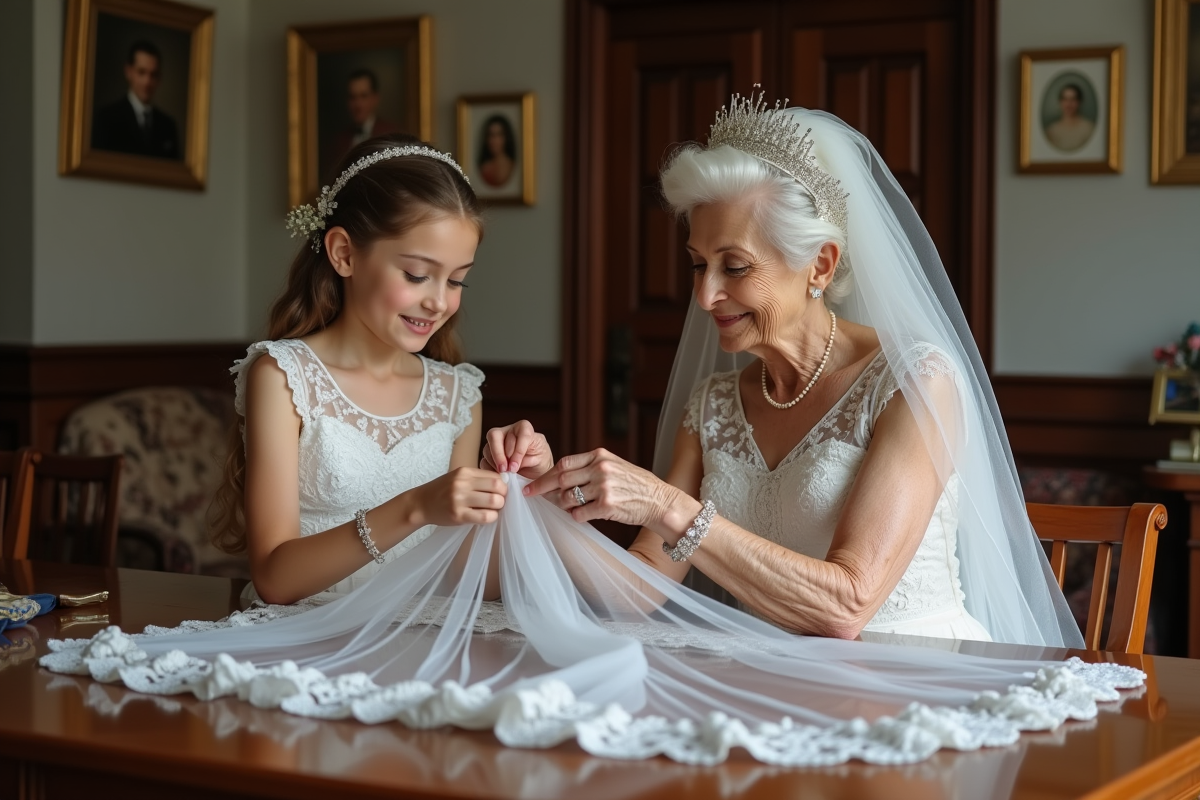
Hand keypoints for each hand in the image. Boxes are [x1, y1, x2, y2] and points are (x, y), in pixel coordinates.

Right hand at [411, 467, 506, 526]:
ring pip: (494, 502)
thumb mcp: (458, 478)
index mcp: (465, 472)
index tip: (500, 492)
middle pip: (497, 487)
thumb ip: (477, 479)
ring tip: (492, 509)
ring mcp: (460, 500)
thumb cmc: (442, 491)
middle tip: (499, 501)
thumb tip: (503, 484)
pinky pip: (485, 517)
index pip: (495, 476)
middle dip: (503, 496)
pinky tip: (486, 516)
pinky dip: (491, 517)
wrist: (421, 504)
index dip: (503, 485)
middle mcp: (462, 483)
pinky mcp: (458, 515)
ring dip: (498, 507)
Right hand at [481, 420, 554, 477]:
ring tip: (504, 474)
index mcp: (524, 428)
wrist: (535, 472)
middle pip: (496, 436)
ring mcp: (496, 443)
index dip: (518, 450)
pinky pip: (483, 460)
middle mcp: (508, 432)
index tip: (516, 466)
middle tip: (505, 470)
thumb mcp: (541, 460)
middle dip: (499, 455)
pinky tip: (497, 476)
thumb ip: (529, 459)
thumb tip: (512, 465)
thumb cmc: (540, 462)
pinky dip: (489, 469)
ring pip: (487, 448)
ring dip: (494, 463)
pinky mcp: (490, 455)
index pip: (520, 433)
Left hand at [522, 448, 690, 530]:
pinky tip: (582, 516)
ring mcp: (604, 487)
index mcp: (600, 455)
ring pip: (568, 498)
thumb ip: (591, 466)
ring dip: (563, 506)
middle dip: (541, 488)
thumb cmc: (637, 485)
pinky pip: (579, 514)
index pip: (564, 463)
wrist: (660, 501)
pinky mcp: (607, 506)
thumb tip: (562, 476)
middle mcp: (600, 468)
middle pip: (561, 478)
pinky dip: (575, 517)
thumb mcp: (615, 465)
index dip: (545, 474)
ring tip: (569, 508)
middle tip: (530, 496)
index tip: (532, 483)